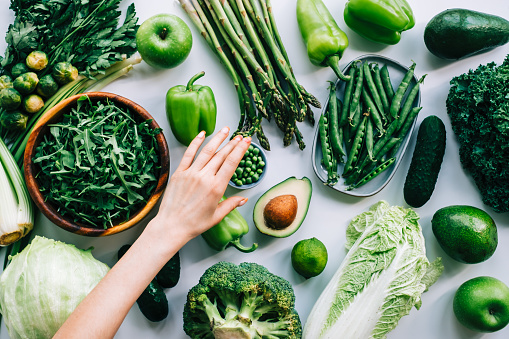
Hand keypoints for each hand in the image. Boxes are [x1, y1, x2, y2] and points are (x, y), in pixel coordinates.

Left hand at [150, 127, 250, 242]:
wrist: (172, 226)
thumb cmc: (194, 224)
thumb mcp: (217, 216)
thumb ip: (231, 204)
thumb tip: (243, 198)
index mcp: (216, 188)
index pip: (231, 163)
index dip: (240, 150)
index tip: (246, 141)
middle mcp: (204, 177)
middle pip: (221, 155)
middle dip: (232, 143)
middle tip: (240, 135)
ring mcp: (191, 173)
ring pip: (207, 151)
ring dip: (217, 139)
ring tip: (225, 130)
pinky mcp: (179, 173)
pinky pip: (188, 154)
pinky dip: (195, 143)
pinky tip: (202, 134)